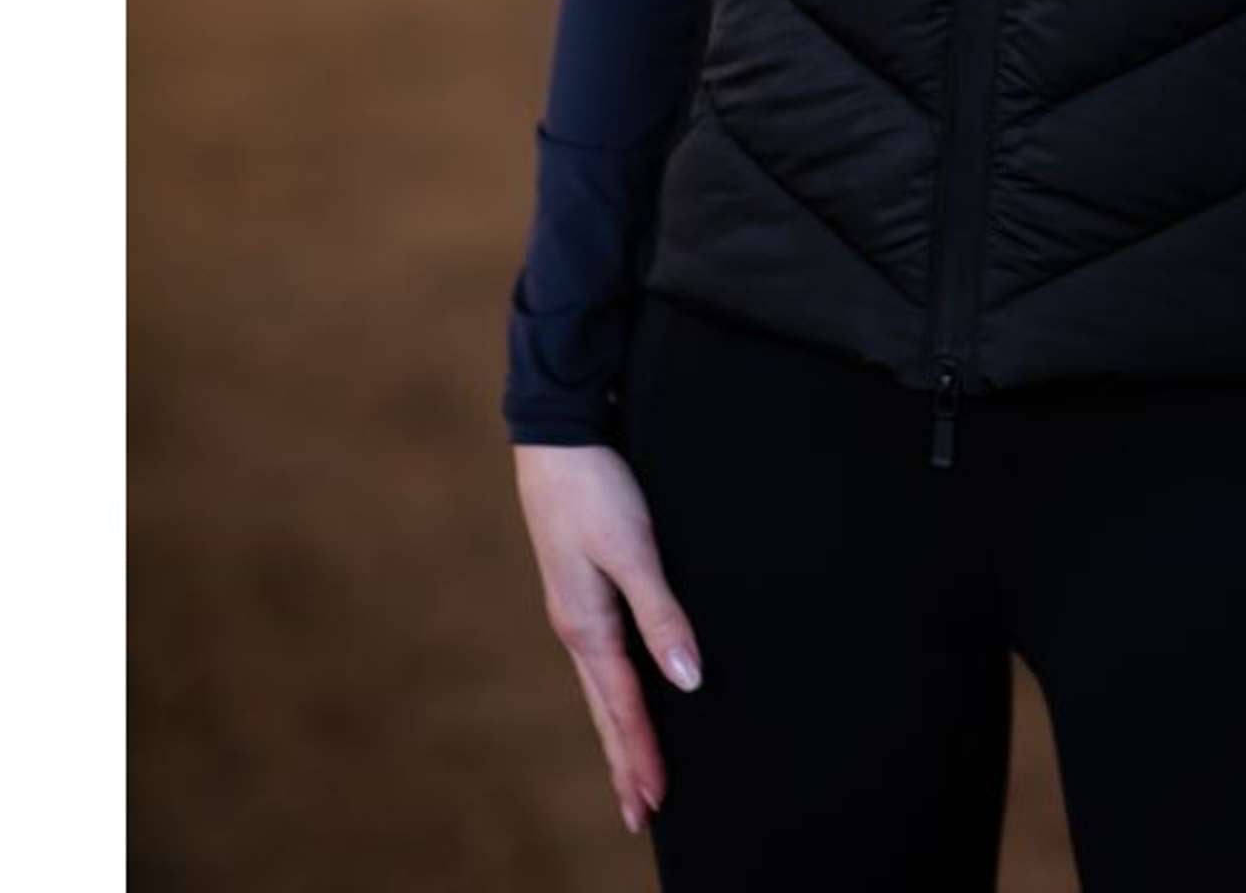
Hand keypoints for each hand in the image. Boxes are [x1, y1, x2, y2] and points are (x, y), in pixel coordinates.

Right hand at [512, 440, 706, 837]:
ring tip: (632, 768)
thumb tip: (688, 682)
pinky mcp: (582, 585)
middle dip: (624, 759)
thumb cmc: (595, 487)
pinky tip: (622, 689)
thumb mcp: (632, 550)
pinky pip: (601, 656)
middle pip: (605, 707)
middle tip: (641, 813)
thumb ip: (661, 616)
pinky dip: (614, 688)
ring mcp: (576, 607)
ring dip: (618, 728)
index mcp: (587, 626)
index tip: (656, 804)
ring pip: (601, 684)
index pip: (623, 706)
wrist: (557, 433)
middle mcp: (577, 626)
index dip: (641, 754)